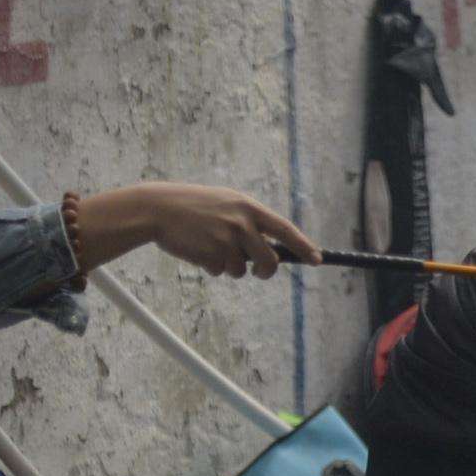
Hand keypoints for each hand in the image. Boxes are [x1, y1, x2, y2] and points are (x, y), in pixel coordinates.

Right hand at [97, 184, 318, 278]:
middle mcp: (242, 223)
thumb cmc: (193, 206)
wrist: (157, 208)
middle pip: (270, 261)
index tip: (318, 259)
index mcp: (248, 207)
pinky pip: (219, 271)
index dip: (304, 246)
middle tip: (260, 272)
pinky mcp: (211, 255)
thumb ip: (249, 221)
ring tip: (209, 245)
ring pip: (242, 270)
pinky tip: (197, 248)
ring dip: (229, 266)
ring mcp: (227, 240)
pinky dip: (210, 266)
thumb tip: (273, 250)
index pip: (285, 230)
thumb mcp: (226, 203)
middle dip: (265, 271)